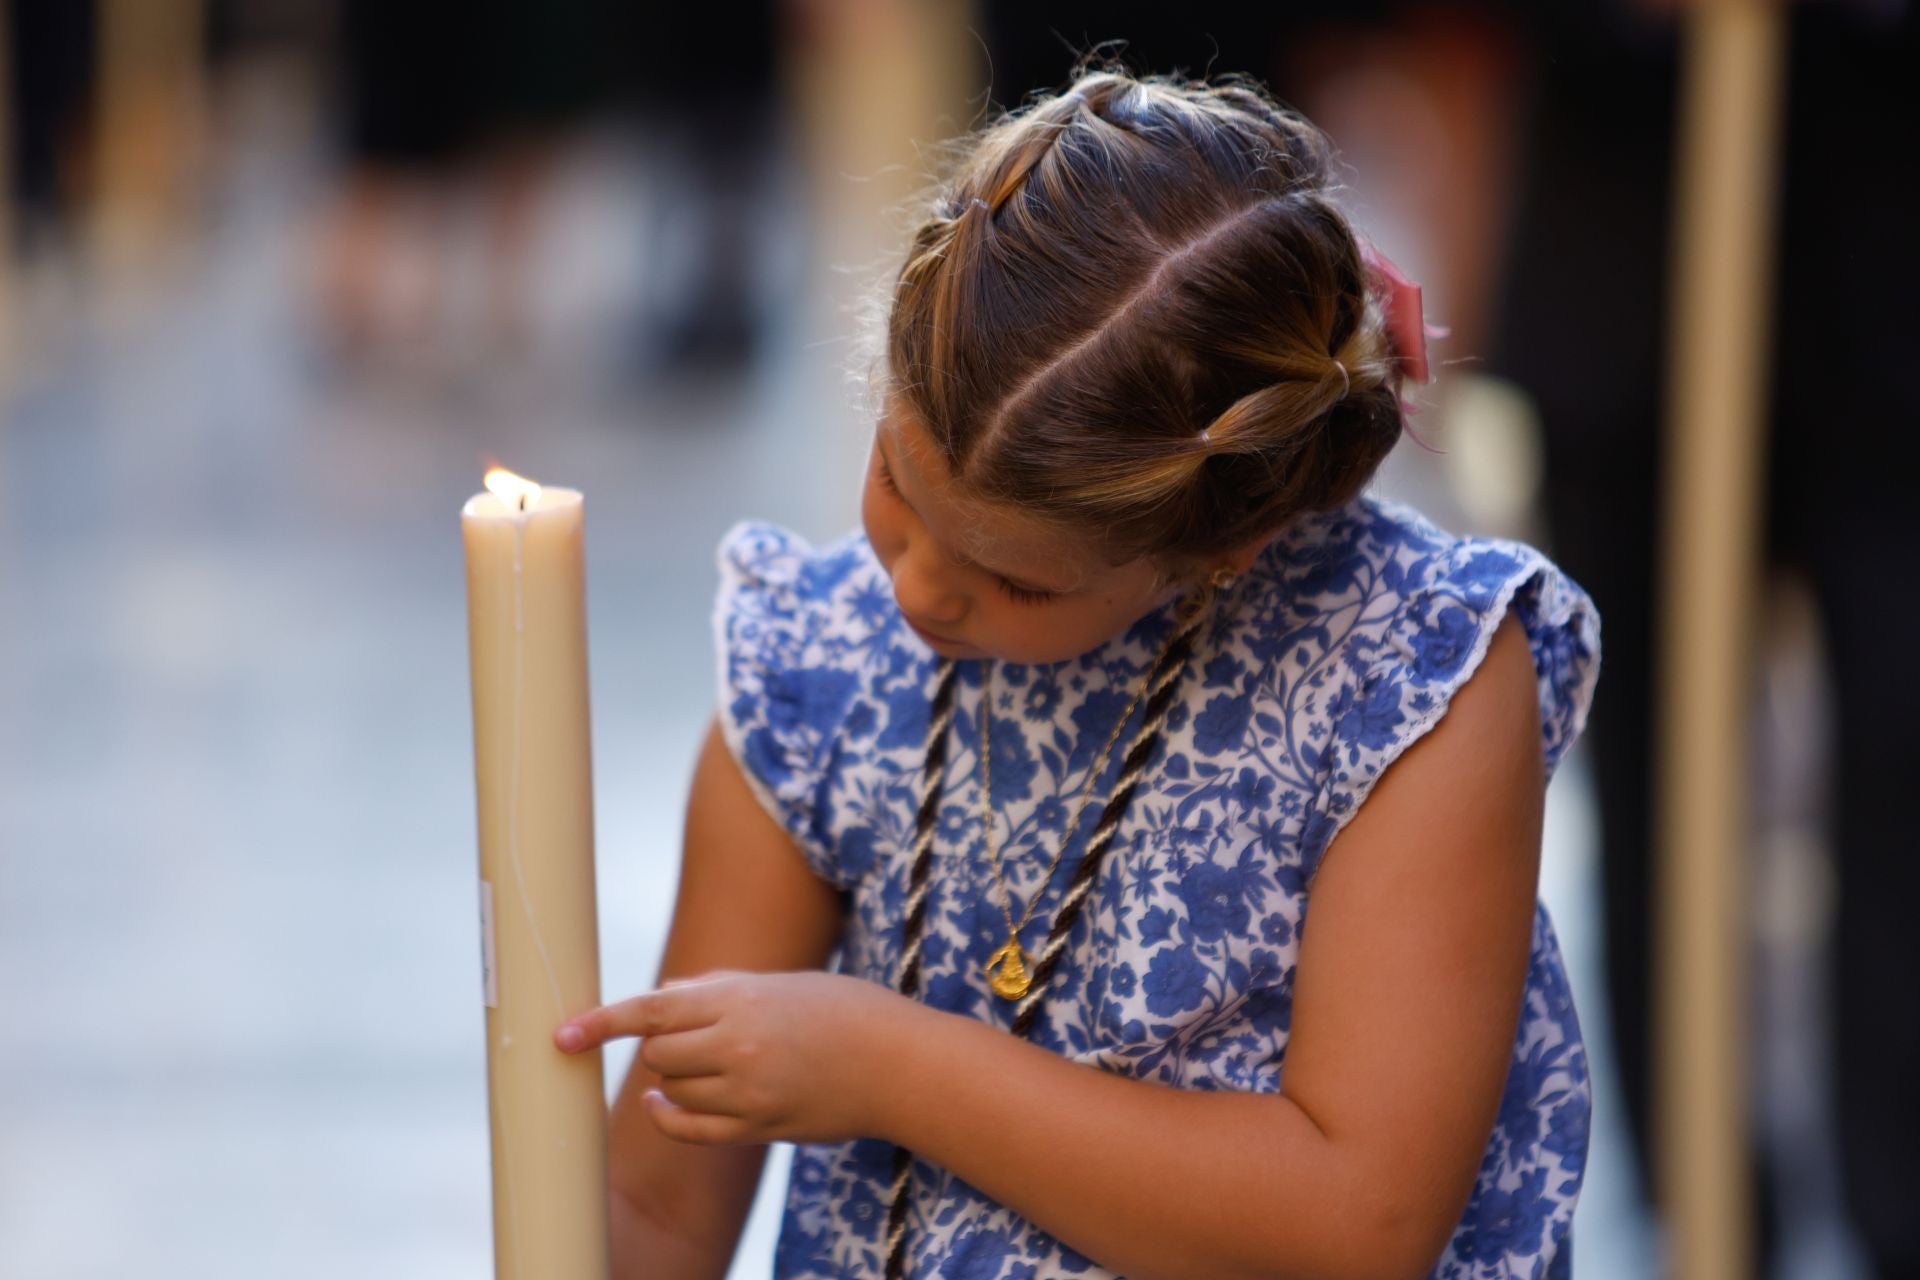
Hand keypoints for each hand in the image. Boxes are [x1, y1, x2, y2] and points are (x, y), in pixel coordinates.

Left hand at [553, 968, 923, 1145]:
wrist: (898, 1063)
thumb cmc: (843, 1010)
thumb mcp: (781, 984)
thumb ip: (717, 989)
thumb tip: (662, 996)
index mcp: (742, 1000)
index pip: (652, 1009)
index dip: (601, 1022)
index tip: (562, 1035)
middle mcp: (738, 1045)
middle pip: (658, 1053)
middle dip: (662, 1045)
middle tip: (696, 1036)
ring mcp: (748, 1091)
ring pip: (673, 1088)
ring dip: (678, 1076)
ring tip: (719, 1062)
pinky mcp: (759, 1126)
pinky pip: (691, 1130)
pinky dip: (670, 1116)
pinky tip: (667, 1105)